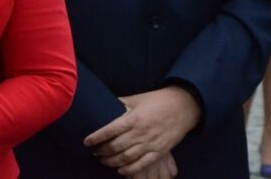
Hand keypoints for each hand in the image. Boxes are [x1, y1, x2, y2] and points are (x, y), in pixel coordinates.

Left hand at [84, 86, 199, 175]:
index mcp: (134, 118)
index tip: (86, 142)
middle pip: (116, 146)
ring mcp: (151, 143)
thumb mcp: (136, 99)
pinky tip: (120, 171)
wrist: (183, 107)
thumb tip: (103, 103)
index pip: (110, 130)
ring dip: (112, 162)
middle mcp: (141, 132)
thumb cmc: (156, 101)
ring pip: (127, 158)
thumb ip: (120, 104)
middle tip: (94, 152)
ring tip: (103, 161)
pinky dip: (130, 170)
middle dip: (102, 151)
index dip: (96, 137)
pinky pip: (143, 164)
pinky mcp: (160, 151)